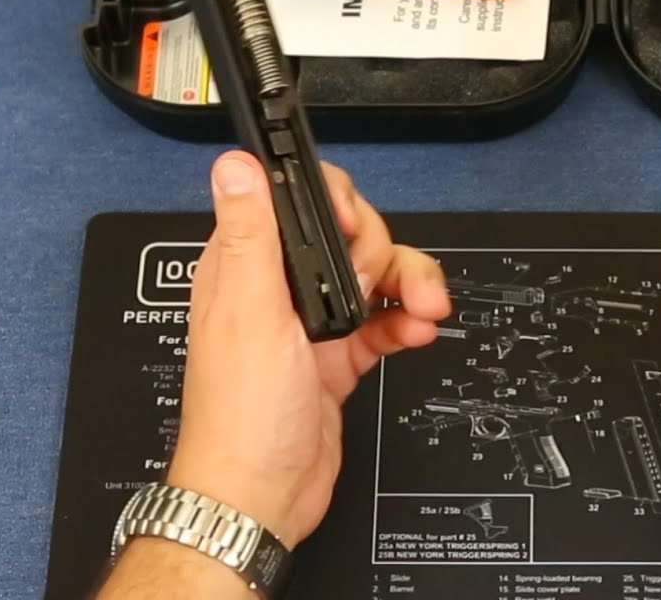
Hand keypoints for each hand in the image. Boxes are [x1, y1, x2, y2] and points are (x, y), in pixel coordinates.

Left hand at [168, 150, 451, 547]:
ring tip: (425, 308)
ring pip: (376, 277)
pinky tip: (415, 333)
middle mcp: (281, 288)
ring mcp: (313, 322)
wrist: (263, 495)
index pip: (298, 203)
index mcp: (248, 266)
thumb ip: (250, 235)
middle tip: (378, 282)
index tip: (353, 230)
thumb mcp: (248, 313)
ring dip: (409, 285)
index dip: (336, 206)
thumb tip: (234, 165)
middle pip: (351, 237)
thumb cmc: (240, 414)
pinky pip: (386, 322)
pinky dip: (407, 323)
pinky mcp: (340, 356)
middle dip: (383, 251)